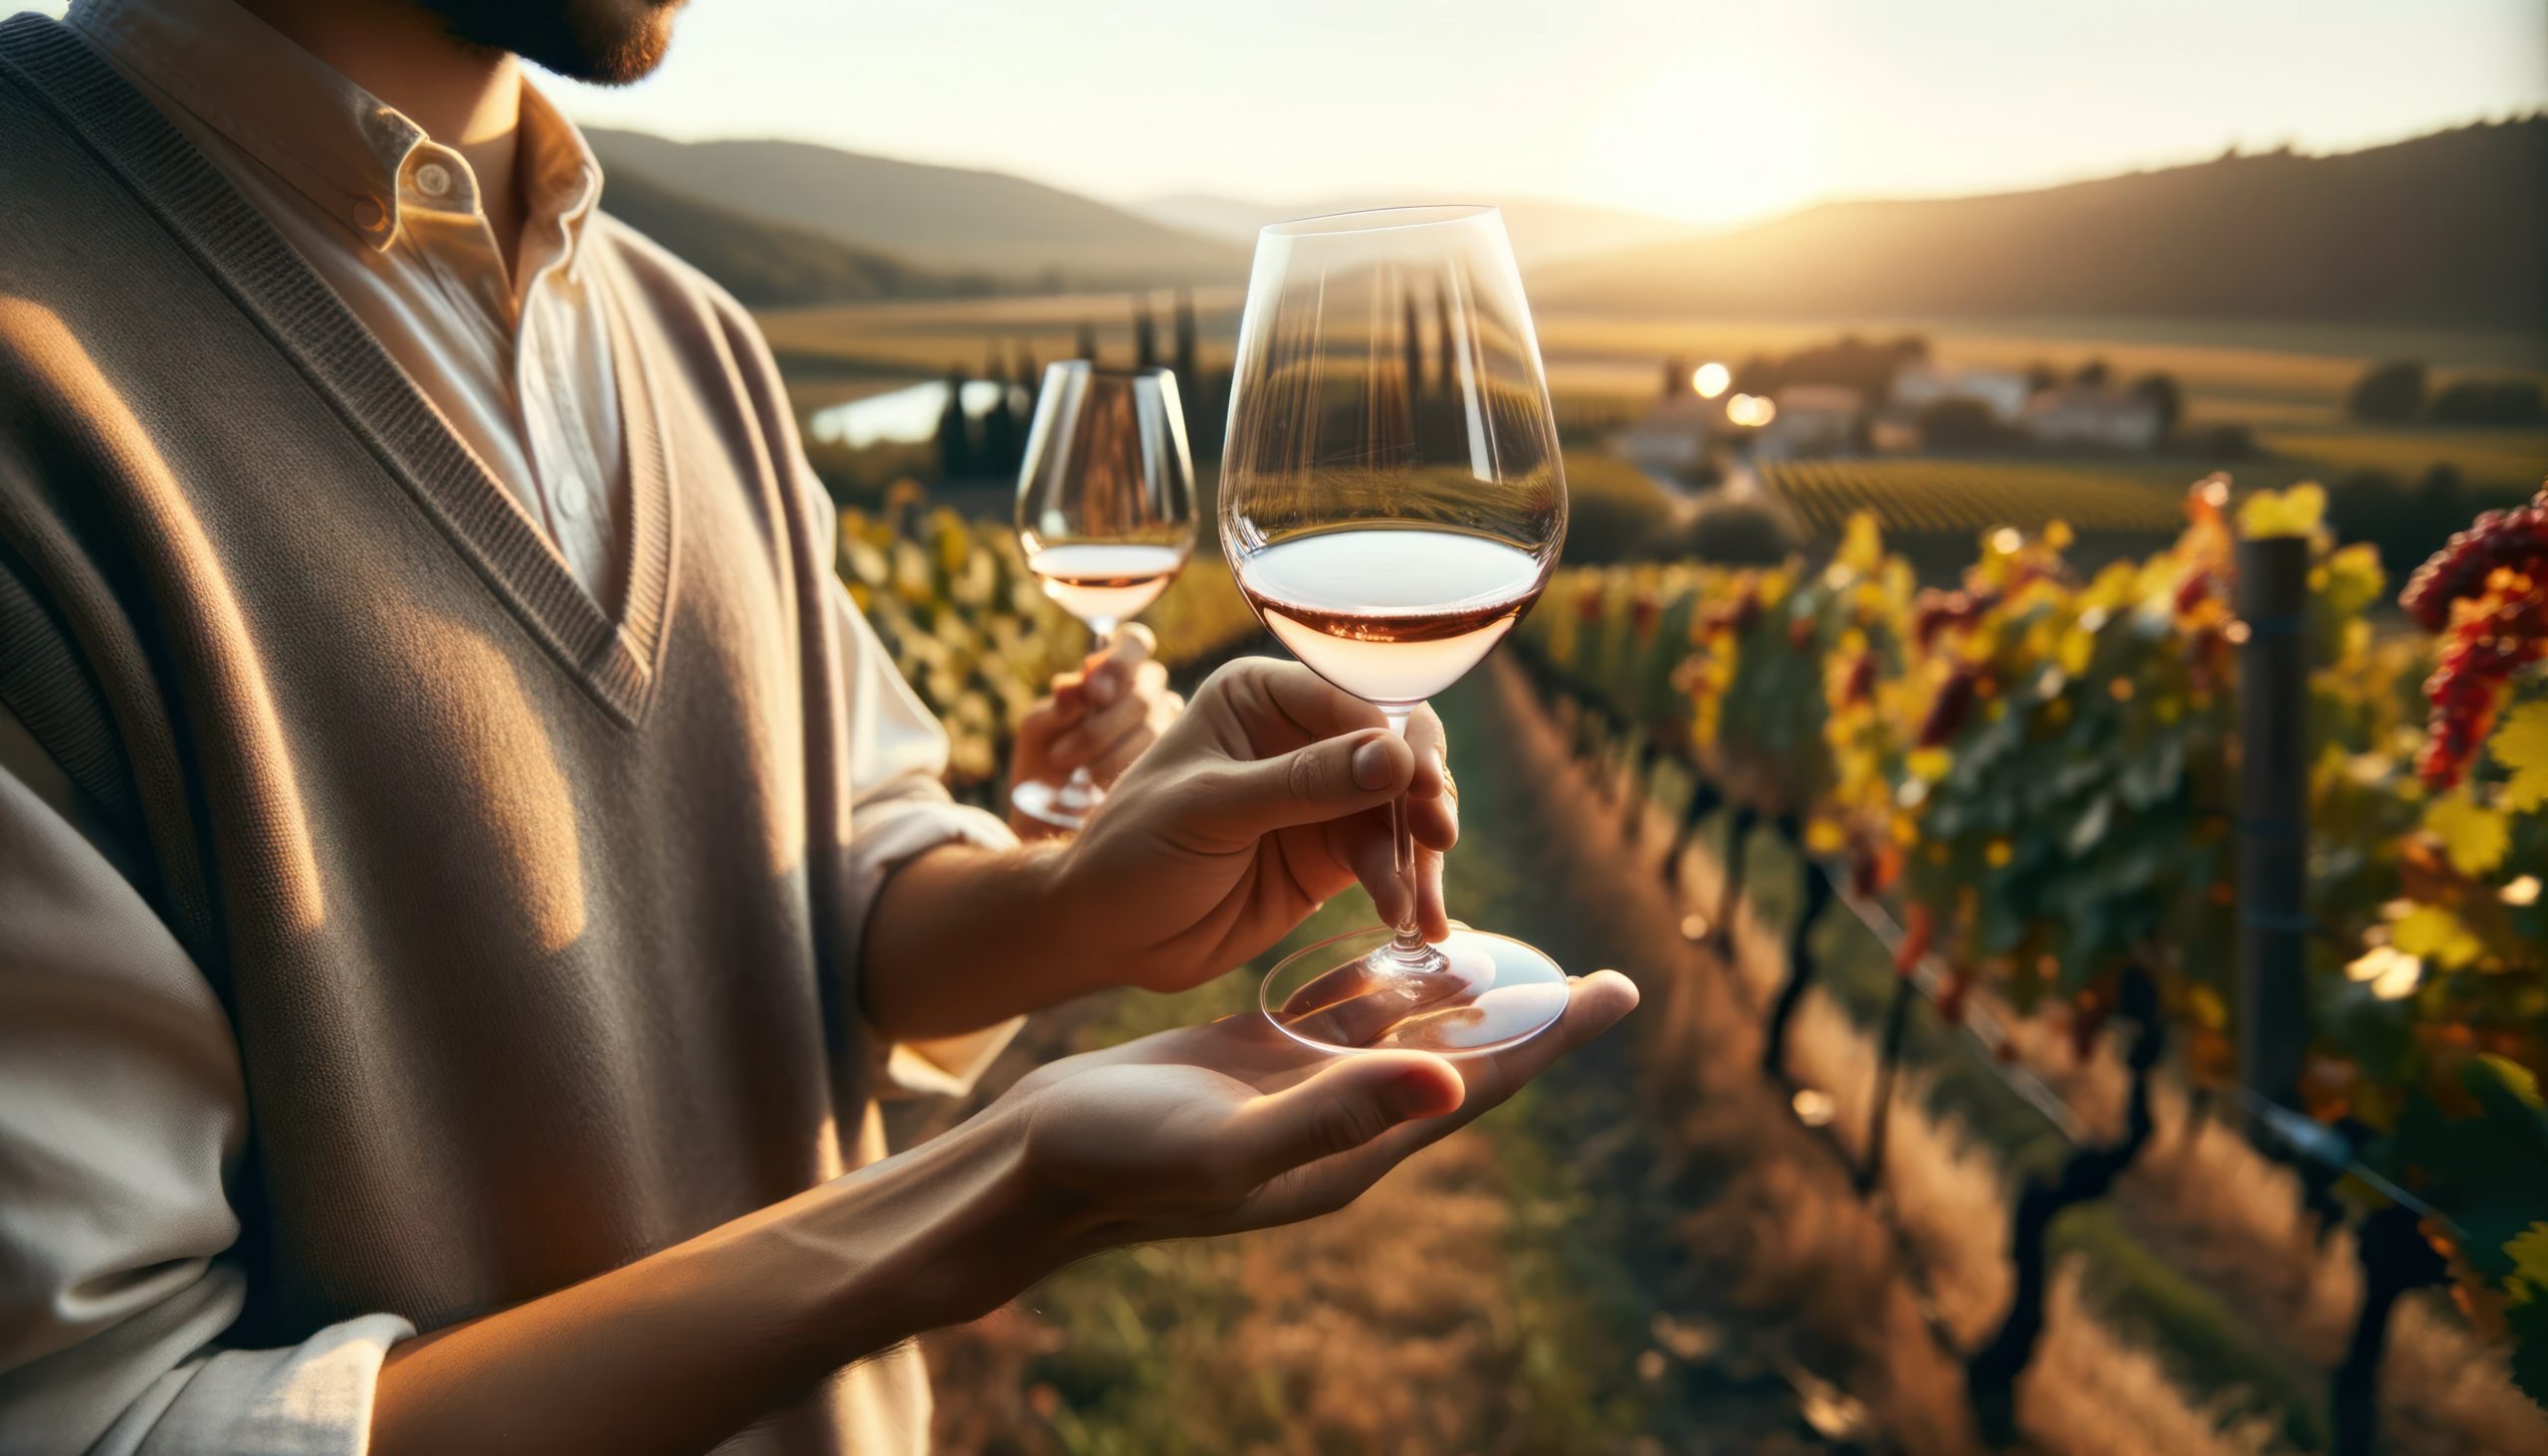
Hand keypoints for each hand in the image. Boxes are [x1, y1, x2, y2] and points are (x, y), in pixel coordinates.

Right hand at [1004, 971, 1636, 1246]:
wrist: (1034, 1165)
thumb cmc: (1120, 1161)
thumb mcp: (1229, 1144)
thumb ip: (1336, 1117)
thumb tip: (1452, 1090)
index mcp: (1353, 1149)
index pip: (1479, 1086)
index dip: (1550, 1038)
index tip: (1621, 989)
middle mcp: (1342, 1123)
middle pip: (1462, 1060)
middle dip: (1527, 1016)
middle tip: (1597, 976)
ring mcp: (1301, 1092)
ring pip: (1406, 1035)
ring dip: (1463, 995)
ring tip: (1518, 955)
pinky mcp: (1260, 1064)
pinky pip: (1344, 1019)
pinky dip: (1385, 983)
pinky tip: (1405, 950)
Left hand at [1009, 626, 1182, 835]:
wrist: (1051, 813)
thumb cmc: (1045, 758)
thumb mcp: (1039, 728)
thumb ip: (1058, 705)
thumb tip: (1073, 686)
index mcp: (1115, 670)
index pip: (1134, 642)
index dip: (1119, 662)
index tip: (1093, 693)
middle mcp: (1148, 692)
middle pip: (1143, 695)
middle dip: (1099, 728)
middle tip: (1059, 756)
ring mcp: (1167, 727)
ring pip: (1151, 731)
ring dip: (1106, 756)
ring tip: (1072, 778)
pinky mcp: (1177, 763)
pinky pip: (1157, 763)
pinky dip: (1120, 776)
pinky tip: (1095, 790)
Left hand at [1051, 657, 1459, 992]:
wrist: (1107, 935)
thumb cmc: (1133, 851)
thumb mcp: (1210, 811)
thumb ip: (1301, 784)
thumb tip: (1395, 757)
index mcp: (1261, 695)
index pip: (1352, 698)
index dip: (1395, 738)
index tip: (1417, 785)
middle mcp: (1300, 735)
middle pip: (1394, 748)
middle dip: (1422, 792)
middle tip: (1437, 837)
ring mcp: (1322, 797)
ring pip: (1401, 810)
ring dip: (1419, 856)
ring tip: (1419, 907)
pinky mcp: (1331, 855)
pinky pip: (1388, 860)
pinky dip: (1407, 889)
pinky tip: (1413, 923)